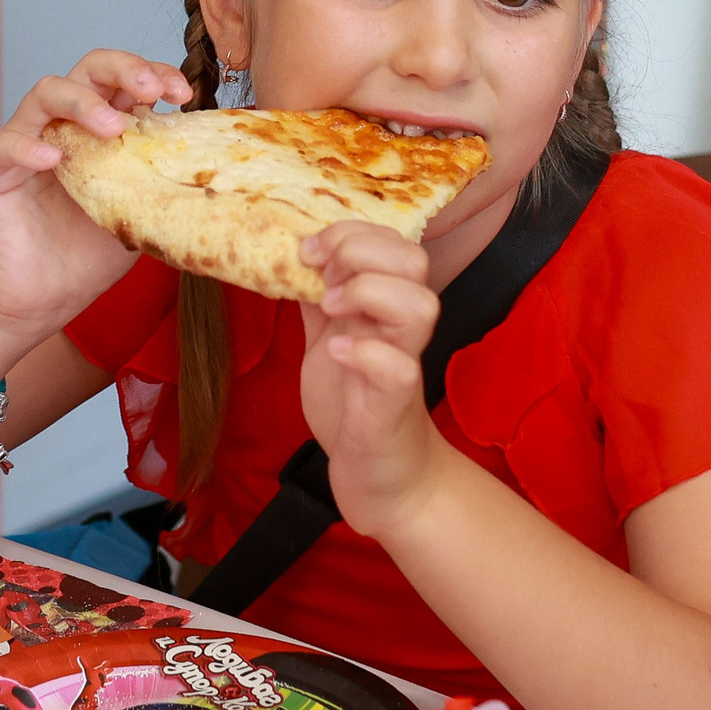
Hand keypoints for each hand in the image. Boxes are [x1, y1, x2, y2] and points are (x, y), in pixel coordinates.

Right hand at [0, 51, 192, 330]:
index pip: (126, 83)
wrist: (43, 299)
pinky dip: (27, 147)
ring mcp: (24, 141)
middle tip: (150, 90)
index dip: (154, 75)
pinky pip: (3, 144)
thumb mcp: (138, 211)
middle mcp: (62, 124)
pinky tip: (52, 161)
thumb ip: (161, 180)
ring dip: (83, 102)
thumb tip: (215, 166)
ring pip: (46, 92)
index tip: (183, 95)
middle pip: (88, 70)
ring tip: (112, 127)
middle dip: (123, 69)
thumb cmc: (88, 254)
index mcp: (99, 127)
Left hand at [298, 223, 444, 539]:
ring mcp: (403, 363)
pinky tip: (334, 352)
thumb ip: (319, 300)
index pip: (393, 242)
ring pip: (420, 306)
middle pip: (414, 262)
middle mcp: (400, 329)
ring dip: (370, 294)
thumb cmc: (354, 405)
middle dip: (361, 252)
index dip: (351, 233)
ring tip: (332, 308)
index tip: (308, 252)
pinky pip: (398, 368)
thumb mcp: (328, 339)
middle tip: (322, 275)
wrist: (380, 476)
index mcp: (385, 306)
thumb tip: (290, 257)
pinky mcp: (395, 403)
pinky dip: (362, 352)